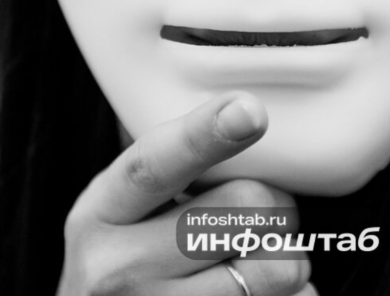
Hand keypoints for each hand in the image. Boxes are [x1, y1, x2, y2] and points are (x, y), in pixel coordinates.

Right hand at [56, 91, 316, 295]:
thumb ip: (171, 165)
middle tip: (259, 217)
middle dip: (274, 205)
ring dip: (286, 259)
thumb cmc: (124, 264)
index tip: (247, 111)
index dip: (204, 136)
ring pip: (276, 267)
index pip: (154, 166)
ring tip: (256, 261)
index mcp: (102, 212)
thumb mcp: (122, 209)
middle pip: (245, 207)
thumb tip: (241, 114)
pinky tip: (257, 293)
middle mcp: (121, 267)